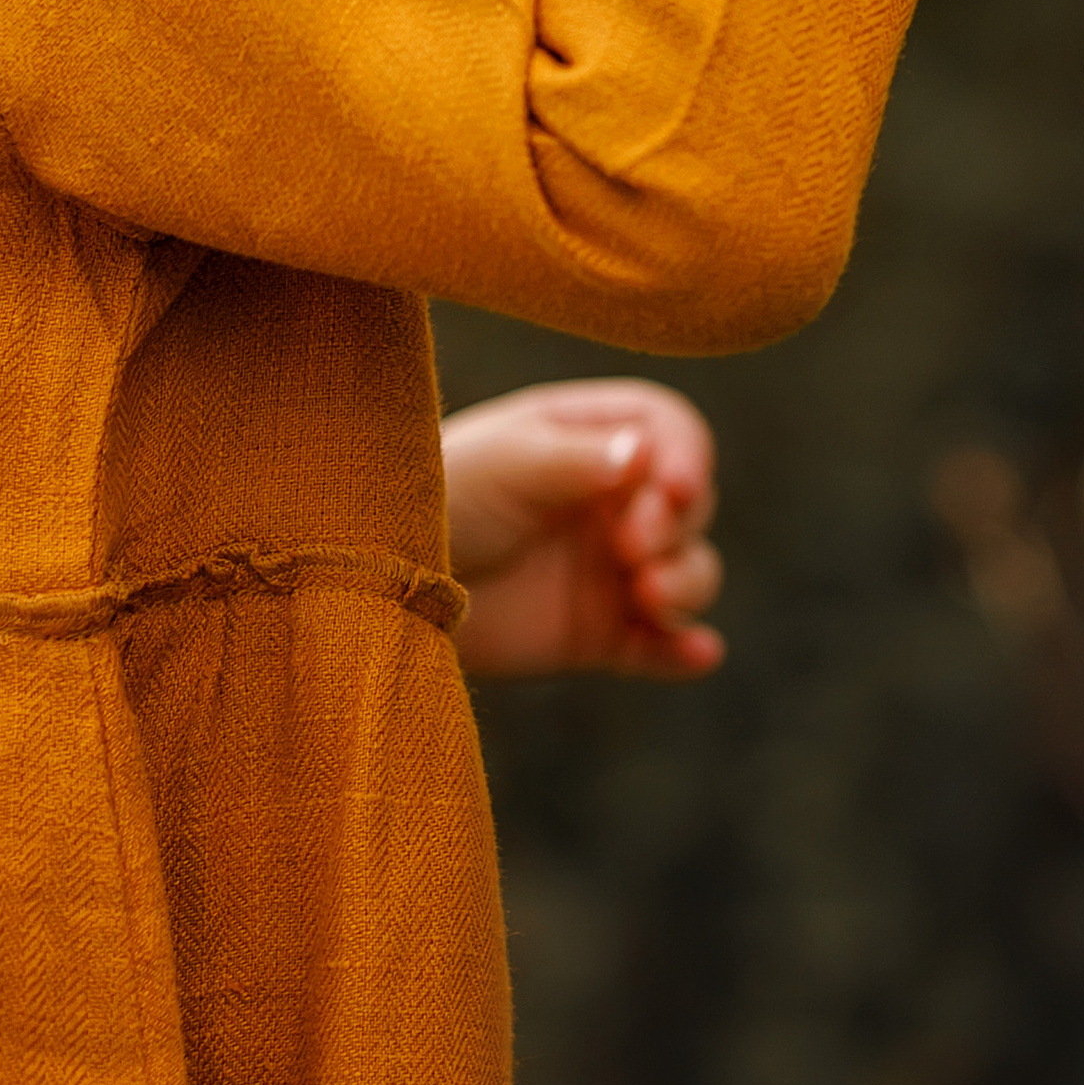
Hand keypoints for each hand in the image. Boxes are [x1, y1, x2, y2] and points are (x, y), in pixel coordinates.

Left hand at [442, 379, 722, 680]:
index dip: (685, 456)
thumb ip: (576, 459)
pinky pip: (661, 647)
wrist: (383, 583)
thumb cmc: (440, 495)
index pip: (668, 432)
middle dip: (675, 525)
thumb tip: (645, 455)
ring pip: (690, 572)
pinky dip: (686, 650)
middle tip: (630, 544)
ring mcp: (609, 570)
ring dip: (689, 582)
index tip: (675, 486)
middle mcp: (609, 501)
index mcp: (588, 439)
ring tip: (649, 595)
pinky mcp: (598, 635)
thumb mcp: (507, 464)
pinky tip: (699, 652)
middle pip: (689, 505)